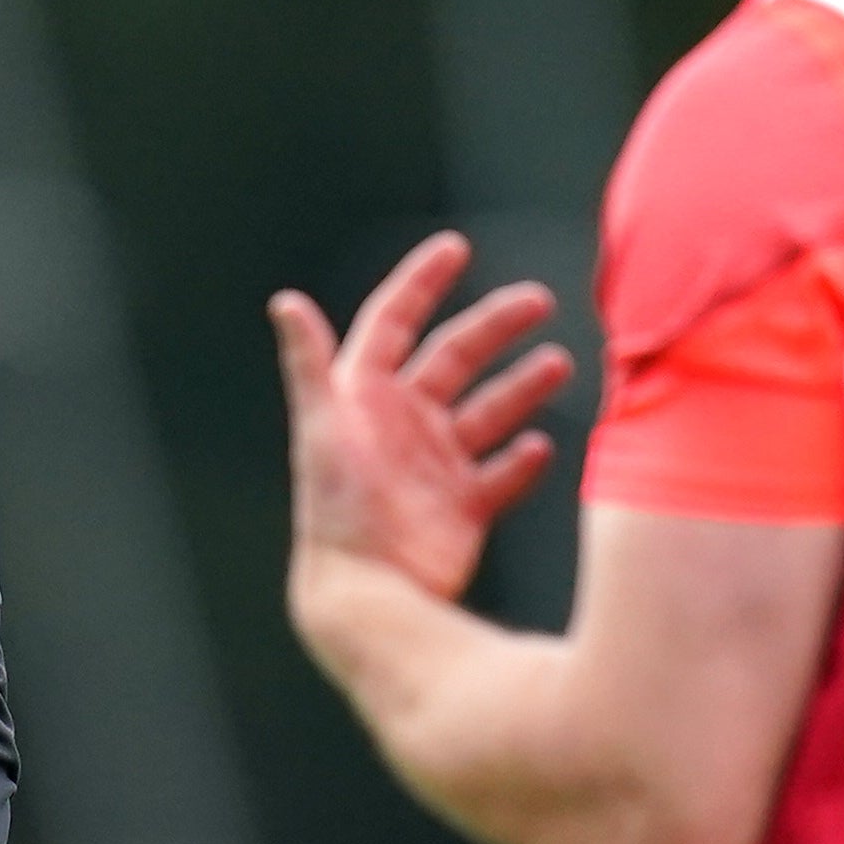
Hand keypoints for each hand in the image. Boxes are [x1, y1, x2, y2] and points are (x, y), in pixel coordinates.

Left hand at [272, 231, 578, 614]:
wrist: (366, 594)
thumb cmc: (337, 511)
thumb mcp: (323, 428)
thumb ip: (307, 363)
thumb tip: (285, 302)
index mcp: (365, 397)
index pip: (395, 322)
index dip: (421, 283)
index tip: (455, 249)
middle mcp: (401, 426)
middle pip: (453, 358)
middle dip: (494, 327)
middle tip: (539, 300)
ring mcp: (434, 467)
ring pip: (486, 411)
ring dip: (521, 386)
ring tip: (558, 364)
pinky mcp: (461, 509)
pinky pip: (500, 476)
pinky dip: (523, 460)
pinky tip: (542, 446)